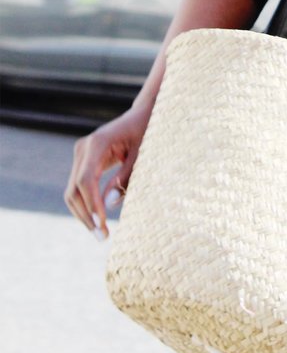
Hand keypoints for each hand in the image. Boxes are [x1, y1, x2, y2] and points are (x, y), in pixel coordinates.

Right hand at [65, 106, 149, 239]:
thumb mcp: (143, 153)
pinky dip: (86, 205)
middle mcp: (83, 148)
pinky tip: (98, 220)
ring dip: (83, 214)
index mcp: (97, 143)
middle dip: (86, 215)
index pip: (85, 180)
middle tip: (101, 237)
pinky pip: (79, 188)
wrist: (142, 115)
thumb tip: (109, 205)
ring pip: (72, 192)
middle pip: (74, 189)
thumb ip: (126, 177)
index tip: (100, 223)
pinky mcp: (83, 162)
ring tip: (100, 233)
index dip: (91, 204)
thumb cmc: (147, 132)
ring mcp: (80, 155)